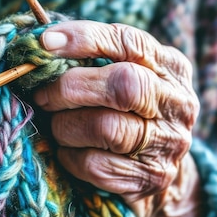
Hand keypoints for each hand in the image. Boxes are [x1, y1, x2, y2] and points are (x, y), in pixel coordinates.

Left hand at [36, 20, 200, 216]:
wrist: (161, 173)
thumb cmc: (126, 114)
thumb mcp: (120, 78)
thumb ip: (91, 59)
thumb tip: (40, 42)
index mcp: (170, 67)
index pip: (128, 42)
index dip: (84, 38)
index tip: (44, 42)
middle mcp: (176, 102)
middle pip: (123, 85)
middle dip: (70, 87)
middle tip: (42, 95)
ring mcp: (168, 143)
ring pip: (105, 128)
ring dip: (65, 126)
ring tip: (57, 126)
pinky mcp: (151, 177)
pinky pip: (96, 165)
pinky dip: (70, 157)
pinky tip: (68, 152)